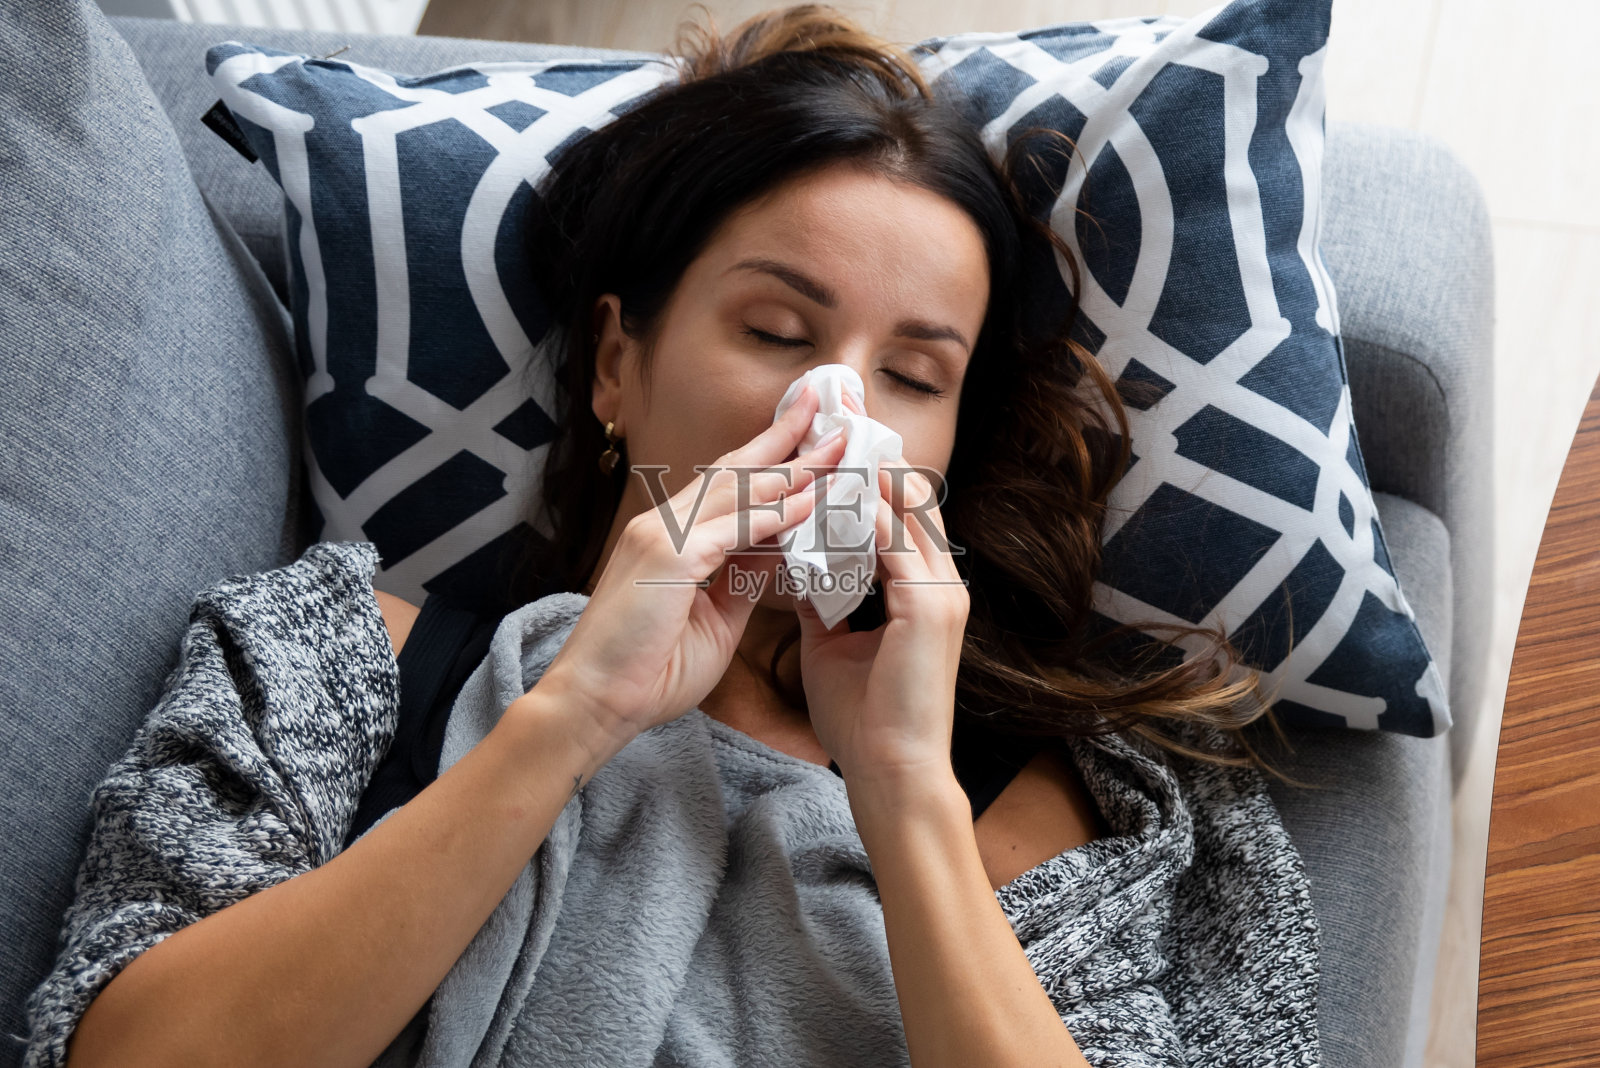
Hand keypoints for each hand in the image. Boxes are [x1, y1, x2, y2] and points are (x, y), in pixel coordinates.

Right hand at [537, 384, 848, 746]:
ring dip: (791, 467)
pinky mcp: (667, 556)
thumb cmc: (647, 671)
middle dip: (784, 440)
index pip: (729, 486)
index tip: (812, 443)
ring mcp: (661, 535)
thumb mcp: (714, 618)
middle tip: (827, 409)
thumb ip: (744, 579)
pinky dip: (774, 513)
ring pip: (737, 489)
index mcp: (671, 537)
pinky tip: (810, 500)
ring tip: (835, 447)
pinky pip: (733, 527)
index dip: (772, 461)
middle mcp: (663, 524)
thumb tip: (781, 549)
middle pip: (735, 470)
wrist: (593, 705)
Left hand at [794, 453, 969, 783]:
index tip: (829, 443)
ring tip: (824, 439)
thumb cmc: (863, 720)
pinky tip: (823, 493)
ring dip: (863, 473)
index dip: (868, 476)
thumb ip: (824, 603)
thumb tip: (798, 571)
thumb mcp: (833, 647)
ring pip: (905, 508)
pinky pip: (891, 542)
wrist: (891, 774)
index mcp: (924, 591)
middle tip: (831, 415)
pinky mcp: (928, 608)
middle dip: (869, 456)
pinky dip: (858, 514)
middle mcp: (940, 583)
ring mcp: (940, 593)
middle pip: (909, 496)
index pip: (900, 514)